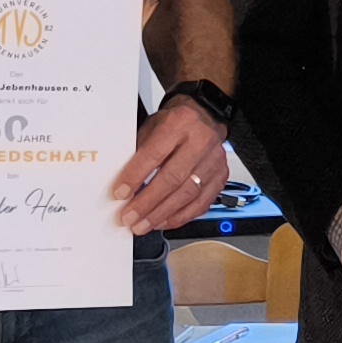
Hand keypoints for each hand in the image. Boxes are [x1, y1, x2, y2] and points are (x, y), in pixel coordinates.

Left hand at [108, 98, 231, 233]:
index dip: (135, 177)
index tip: (120, 194)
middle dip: (148, 202)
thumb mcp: (152, 128)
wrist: (205, 118)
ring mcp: (214, 161)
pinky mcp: (220, 177)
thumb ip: (139, 154)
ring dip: (162, 214)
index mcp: (179, 124)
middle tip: (130, 217)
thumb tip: (123, 185)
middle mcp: (201, 142)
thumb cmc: (175, 125)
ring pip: (188, 194)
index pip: (154, 154)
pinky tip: (164, 221)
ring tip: (143, 224)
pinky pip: (201, 204)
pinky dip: (180, 216)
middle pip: (173, 178)